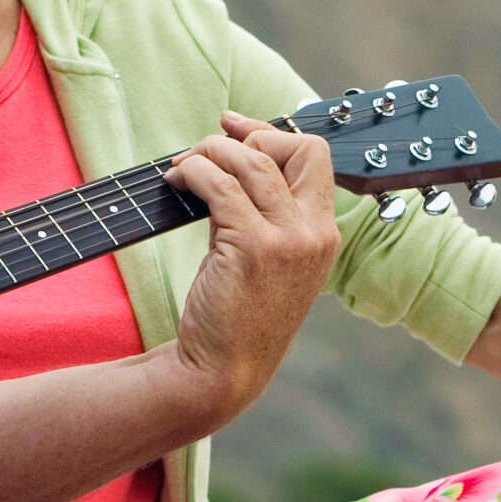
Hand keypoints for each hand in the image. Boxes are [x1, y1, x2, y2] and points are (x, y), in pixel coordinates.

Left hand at [159, 112, 342, 426]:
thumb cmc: (237, 316)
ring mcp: (287, 241)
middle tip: (207, 155)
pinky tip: (176, 183)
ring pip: (251, 162)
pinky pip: (221, 186)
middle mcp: (314, 234)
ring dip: (209, 153)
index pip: (316, 155)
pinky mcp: (252, 248)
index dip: (272, 134)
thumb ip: (264, 210)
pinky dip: (193, 173)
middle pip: (295, 147)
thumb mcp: (267, 258)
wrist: (222, 372)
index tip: (235, 130)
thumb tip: (236, 148)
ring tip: (182, 170)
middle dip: (247, 138)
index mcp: (324, 234)